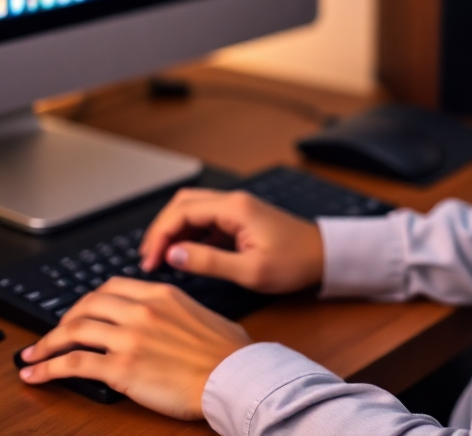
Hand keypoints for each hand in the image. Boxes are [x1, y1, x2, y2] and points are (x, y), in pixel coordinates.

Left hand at [17, 277, 250, 418]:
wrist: (234, 375)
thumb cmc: (228, 351)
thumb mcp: (201, 315)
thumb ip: (176, 311)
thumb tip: (166, 319)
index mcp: (160, 294)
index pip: (110, 288)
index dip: (87, 301)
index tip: (79, 313)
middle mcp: (140, 310)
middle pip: (86, 306)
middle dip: (62, 321)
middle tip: (51, 336)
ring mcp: (129, 338)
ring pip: (73, 331)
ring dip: (46, 344)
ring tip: (31, 356)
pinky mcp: (122, 369)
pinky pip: (74, 364)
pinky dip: (48, 368)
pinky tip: (35, 375)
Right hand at [139, 188, 323, 292]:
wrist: (323, 256)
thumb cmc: (293, 263)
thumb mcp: (249, 270)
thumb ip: (208, 261)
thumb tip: (171, 255)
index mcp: (233, 208)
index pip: (182, 212)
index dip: (160, 235)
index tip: (149, 262)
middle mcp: (232, 201)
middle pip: (182, 205)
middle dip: (161, 229)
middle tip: (148, 259)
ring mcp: (236, 208)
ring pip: (192, 210)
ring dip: (173, 231)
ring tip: (160, 259)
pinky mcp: (239, 219)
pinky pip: (206, 220)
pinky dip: (189, 235)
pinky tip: (183, 256)